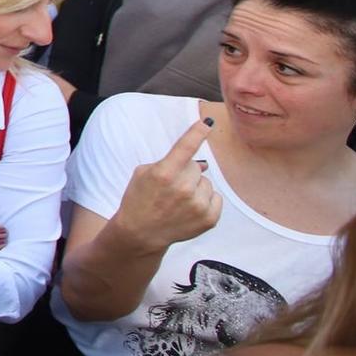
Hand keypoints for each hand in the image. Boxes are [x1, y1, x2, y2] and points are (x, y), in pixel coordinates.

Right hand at [112, 118, 221, 251]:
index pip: (185, 147)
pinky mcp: (209, 219)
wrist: (141, 232)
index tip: (207, 122)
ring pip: (207, 183)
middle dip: (187, 172)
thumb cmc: (139, 199)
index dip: (197, 132)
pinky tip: (190, 209)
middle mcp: (183, 188)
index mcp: (164, 173)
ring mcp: (197, 205)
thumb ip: (168, 162)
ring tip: (180, 200)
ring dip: (196, 187)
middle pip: (197, 166)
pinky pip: (216, 198)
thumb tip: (203, 163)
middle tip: (172, 186)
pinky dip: (205, 201)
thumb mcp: (143, 174)